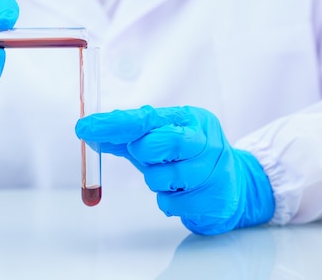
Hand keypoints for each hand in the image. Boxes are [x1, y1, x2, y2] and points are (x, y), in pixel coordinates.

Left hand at [75, 105, 274, 234]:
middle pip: (160, 143)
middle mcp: (205, 139)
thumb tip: (92, 133)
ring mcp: (213, 169)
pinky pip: (170, 204)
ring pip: (161, 177)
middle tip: (145, 156)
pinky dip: (167, 201)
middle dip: (143, 153)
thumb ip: (129, 136)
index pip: (146, 118)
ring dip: (155, 180)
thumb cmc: (190, 158)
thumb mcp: (163, 140)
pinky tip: (181, 194)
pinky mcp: (213, 199)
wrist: (236, 186)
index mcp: (190, 118)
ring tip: (170, 177)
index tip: (85, 127)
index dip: (113, 124)